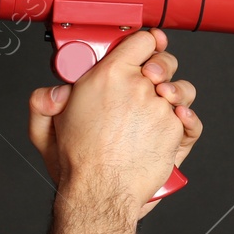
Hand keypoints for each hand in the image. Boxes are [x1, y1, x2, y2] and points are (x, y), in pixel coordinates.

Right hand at [28, 27, 201, 210]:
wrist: (99, 193)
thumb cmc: (78, 164)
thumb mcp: (44, 128)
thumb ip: (43, 102)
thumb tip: (54, 92)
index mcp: (108, 76)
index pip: (140, 40)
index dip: (144, 42)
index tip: (145, 45)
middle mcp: (138, 88)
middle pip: (164, 61)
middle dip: (160, 65)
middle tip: (150, 77)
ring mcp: (159, 109)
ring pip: (181, 90)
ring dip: (175, 93)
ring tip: (162, 102)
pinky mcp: (173, 131)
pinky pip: (190, 118)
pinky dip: (187, 118)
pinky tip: (177, 118)